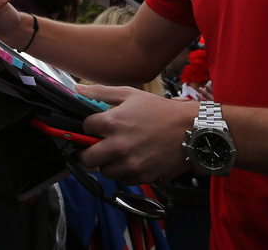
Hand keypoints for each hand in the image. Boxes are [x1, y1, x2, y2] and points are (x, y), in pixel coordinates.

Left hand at [77, 84, 198, 183]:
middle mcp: (118, 146)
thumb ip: (101, 92)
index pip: (85, 129)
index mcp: (112, 122)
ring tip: (120, 152)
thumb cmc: (160, 110)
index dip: (90, 127)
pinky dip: (125, 172)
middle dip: (89, 152)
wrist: (190, 129)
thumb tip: (77, 89)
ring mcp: (130, 164)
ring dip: (108, 163)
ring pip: (104, 171)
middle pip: (87, 159)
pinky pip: (123, 179)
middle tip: (98, 147)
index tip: (98, 127)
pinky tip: (134, 159)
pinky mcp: (142, 176)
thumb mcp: (130, 94)